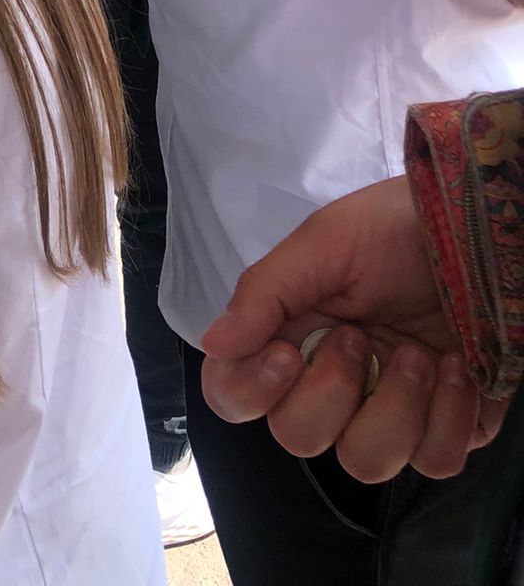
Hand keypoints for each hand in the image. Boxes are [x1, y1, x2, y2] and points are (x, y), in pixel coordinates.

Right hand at [200, 175, 508, 480]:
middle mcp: (333, 383)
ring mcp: (390, 410)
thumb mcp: (324, 243)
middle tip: (361, 336)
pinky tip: (457, 369)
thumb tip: (212, 343)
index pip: (236, 395)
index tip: (289, 355)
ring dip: (395, 407)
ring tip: (419, 354)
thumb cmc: (393, 228)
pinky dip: (449, 418)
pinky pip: (435, 460)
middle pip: (299, 437)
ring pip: (367, 462)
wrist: (477, 229)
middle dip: (333, 390)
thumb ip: (265, 292)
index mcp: (290, 337)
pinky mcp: (449, 426)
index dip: (251, 391)